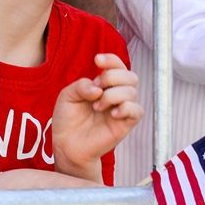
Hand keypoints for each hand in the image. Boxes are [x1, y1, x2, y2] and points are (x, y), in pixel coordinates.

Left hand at [52, 54, 143, 171]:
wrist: (67, 144)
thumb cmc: (68, 120)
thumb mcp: (67, 96)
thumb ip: (81, 86)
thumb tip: (98, 89)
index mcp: (105, 85)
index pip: (117, 66)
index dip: (111, 60)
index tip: (97, 60)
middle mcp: (116, 94)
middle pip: (130, 76)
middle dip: (112, 77)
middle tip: (96, 88)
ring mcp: (122, 109)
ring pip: (132, 92)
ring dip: (113, 95)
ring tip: (97, 106)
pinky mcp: (125, 124)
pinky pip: (137, 111)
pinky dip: (126, 108)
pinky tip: (112, 114)